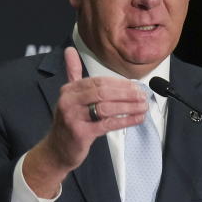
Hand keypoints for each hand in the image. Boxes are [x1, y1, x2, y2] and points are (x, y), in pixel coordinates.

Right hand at [24, 47, 147, 197]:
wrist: (57, 150)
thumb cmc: (70, 122)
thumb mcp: (69, 97)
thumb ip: (72, 73)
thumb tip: (70, 51)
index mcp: (69, 90)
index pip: (99, 81)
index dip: (120, 83)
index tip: (136, 86)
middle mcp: (69, 101)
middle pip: (104, 92)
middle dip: (127, 93)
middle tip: (143, 96)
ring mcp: (73, 117)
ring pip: (107, 108)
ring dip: (130, 107)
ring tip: (144, 107)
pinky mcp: (81, 133)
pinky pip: (108, 124)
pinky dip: (126, 120)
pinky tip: (138, 119)